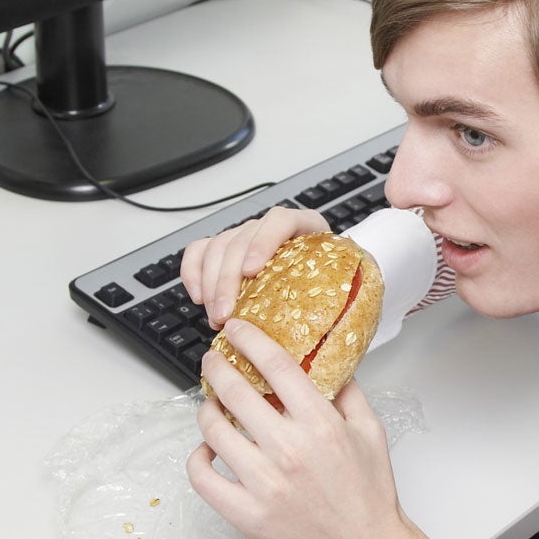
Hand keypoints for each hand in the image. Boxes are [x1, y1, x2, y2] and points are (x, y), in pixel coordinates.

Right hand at [181, 204, 329, 328]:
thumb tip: (339, 316)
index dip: (263, 242)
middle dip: (227, 279)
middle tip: (226, 315)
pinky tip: (198, 297)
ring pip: (218, 247)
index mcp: (306, 227)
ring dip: (211, 284)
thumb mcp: (344, 282)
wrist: (325, 276)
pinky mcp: (225, 248)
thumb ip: (343, 289)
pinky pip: (200, 251)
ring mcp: (246, 236)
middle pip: (241, 239)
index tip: (251, 271)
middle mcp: (272, 228)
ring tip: (216, 317)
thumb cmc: (333, 281)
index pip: (281, 221)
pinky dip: (193, 273)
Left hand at [187, 318, 458, 538]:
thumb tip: (328, 362)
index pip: (275, 365)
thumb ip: (348, 393)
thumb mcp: (371, 433)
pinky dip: (198, 458)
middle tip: (213, 361)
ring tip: (211, 406)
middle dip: (217, 368)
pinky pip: (203, 477)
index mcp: (320, 425)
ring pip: (213, 431)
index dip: (249, 339)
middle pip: (235, 392)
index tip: (236, 329)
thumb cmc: (370, 497)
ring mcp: (263, 484)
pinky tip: (208, 451)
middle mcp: (288, 450)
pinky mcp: (246, 514)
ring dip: (207, 410)